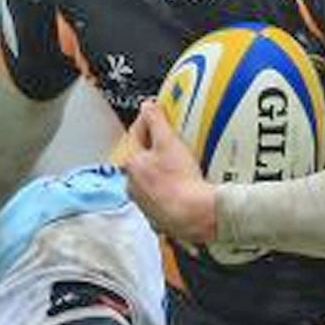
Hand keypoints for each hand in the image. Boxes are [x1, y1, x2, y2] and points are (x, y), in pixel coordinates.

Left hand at [122, 105, 217, 247]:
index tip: (154, 113)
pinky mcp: (157, 216)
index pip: (136, 134)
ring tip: (179, 167)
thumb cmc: (180, 181)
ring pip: (150, 179)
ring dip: (160, 171)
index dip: (147, 120)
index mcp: (131, 164)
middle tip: (171, 142)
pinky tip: (182, 188)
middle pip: (142, 158)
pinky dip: (168, 191)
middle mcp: (132, 185)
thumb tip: (148, 107)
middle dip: (154, 148)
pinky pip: (161, 197)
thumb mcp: (169, 142)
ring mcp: (143, 202)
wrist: (193, 214)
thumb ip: (156, 121)